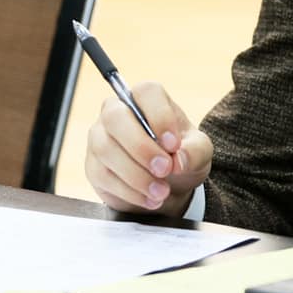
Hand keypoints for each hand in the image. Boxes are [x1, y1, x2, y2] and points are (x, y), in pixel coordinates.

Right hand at [84, 81, 212, 215]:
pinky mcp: (93, 165)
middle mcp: (117, 111)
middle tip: (165, 169)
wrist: (166, 185)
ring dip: (136, 175)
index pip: (146, 93)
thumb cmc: (180, 156)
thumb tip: (180, 159)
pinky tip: (149, 199)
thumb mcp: (199, 151)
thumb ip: (195, 151)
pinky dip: (129, 191)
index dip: (160, 117)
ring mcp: (100, 137)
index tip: (174, 144)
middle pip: (115, 117)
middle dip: (141, 147)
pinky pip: (103, 175)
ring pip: (106, 149)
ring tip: (161, 191)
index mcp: (147, 98)